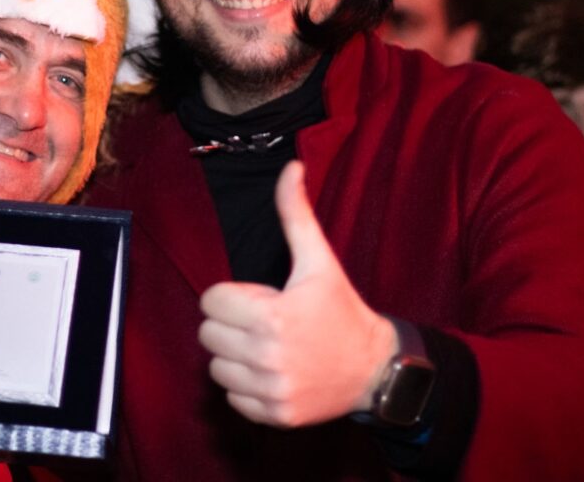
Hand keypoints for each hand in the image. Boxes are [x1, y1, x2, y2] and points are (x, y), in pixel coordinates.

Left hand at [198, 161, 397, 427]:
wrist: (375, 369)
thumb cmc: (341, 310)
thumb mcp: (319, 260)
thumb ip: (296, 214)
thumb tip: (291, 167)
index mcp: (270, 316)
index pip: (210, 301)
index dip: (233, 295)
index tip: (261, 299)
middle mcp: (266, 356)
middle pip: (208, 334)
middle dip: (231, 323)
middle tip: (263, 321)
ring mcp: (270, 390)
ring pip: (216, 367)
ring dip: (235, 355)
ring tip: (268, 346)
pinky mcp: (274, 415)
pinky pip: (233, 398)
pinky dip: (246, 386)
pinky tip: (274, 371)